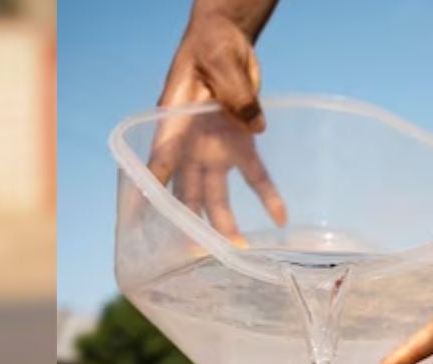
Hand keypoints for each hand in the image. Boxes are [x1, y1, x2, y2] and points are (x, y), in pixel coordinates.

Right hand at [148, 3, 285, 242]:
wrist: (226, 39)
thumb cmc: (212, 47)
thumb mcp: (220, 60)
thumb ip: (235, 93)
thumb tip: (256, 126)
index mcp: (175, 124)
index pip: (161, 162)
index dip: (155, 191)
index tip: (151, 221)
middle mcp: (190, 144)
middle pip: (187, 191)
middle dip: (191, 224)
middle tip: (197, 254)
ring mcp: (213, 148)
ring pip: (215, 195)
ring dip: (226, 224)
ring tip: (239, 252)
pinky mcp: (240, 145)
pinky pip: (255, 176)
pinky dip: (268, 197)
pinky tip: (281, 218)